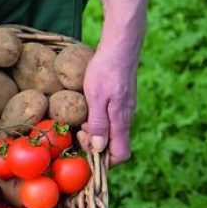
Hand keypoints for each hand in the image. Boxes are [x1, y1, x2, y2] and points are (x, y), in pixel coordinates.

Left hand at [78, 45, 138, 164]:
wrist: (120, 47)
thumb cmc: (106, 70)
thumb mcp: (96, 98)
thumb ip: (98, 124)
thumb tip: (98, 148)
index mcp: (121, 121)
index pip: (121, 155)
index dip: (103, 160)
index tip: (86, 147)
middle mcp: (126, 118)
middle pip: (114, 146)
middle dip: (94, 144)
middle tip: (80, 129)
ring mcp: (125, 110)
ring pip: (111, 132)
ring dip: (95, 131)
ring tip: (82, 117)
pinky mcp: (122, 101)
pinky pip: (111, 120)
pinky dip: (98, 120)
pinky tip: (87, 108)